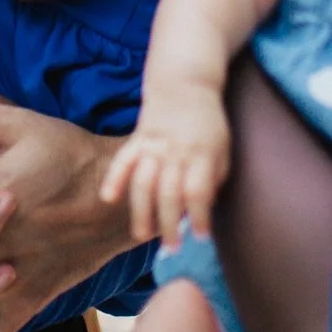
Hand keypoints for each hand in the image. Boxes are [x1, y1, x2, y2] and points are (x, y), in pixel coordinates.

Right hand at [99, 85, 228, 246]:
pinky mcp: (138, 138)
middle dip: (170, 224)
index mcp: (202, 154)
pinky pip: (123, 159)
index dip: (199, 217)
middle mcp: (177, 151)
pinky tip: (108, 199)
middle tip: (171, 247)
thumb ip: (213, 180)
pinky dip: (114, 178)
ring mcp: (154, 144)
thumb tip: (201, 213)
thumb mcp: (222, 151)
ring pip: (144, 181)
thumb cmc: (208, 125)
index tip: (201, 238)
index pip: (198, 191)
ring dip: (142, 211)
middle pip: (169, 192)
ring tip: (142, 236)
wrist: (185, 83)